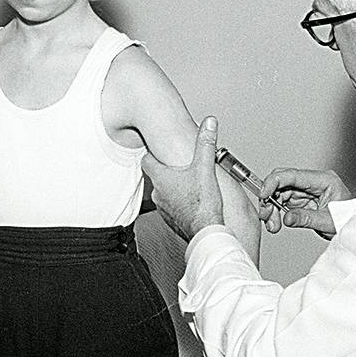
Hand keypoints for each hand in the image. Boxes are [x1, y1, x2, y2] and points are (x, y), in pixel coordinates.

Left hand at [143, 117, 225, 241]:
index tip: (157, 148)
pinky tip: (191, 201)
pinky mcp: (170, 219)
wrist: (206, 233)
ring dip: (172, 187)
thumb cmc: (203, 205)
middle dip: (166, 170)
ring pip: (163, 192)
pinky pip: (170, 207)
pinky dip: (178, 202)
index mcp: (162, 178)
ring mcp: (163, 208)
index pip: (146, 160)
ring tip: (187, 183)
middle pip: (156, 176)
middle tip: (178, 166)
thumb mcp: (206, 168)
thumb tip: (209, 123)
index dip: (151, 152)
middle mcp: (158, 193)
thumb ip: (206, 143)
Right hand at [258, 168, 350, 236]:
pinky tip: (277, 222)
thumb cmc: (349, 220)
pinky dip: (276, 213)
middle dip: (270, 198)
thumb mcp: (328, 222)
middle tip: (267, 215)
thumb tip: (286, 217)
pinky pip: (283, 203)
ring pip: (279, 194)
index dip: (274, 182)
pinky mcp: (302, 201)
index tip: (263, 194)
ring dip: (272, 209)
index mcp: (323, 180)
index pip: (292, 175)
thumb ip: (305, 218)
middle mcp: (313, 183)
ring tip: (273, 225)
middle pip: (282, 183)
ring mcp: (306, 191)